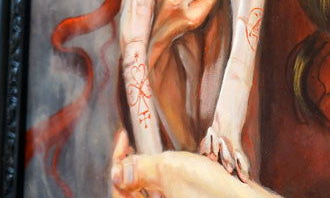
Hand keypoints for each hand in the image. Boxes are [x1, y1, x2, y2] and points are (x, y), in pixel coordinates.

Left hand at [110, 129, 278, 197]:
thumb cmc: (212, 191)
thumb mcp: (170, 170)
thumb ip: (139, 169)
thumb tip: (117, 172)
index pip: (119, 190)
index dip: (117, 161)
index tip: (124, 137)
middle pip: (134, 193)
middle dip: (132, 166)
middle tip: (136, 143)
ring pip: (151, 193)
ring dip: (151, 172)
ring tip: (159, 152)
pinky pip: (167, 194)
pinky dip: (166, 179)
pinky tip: (178, 165)